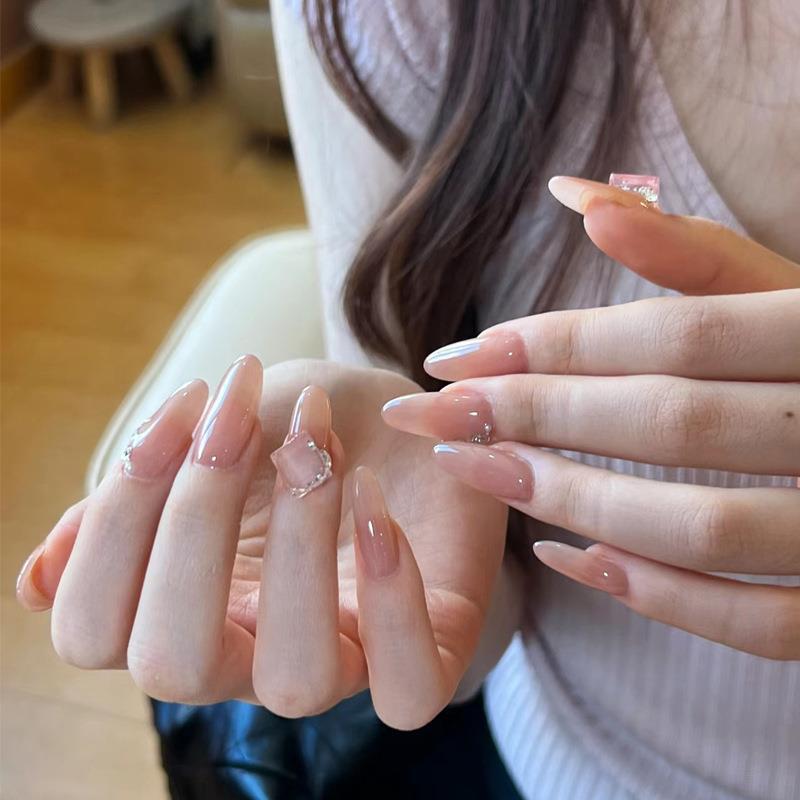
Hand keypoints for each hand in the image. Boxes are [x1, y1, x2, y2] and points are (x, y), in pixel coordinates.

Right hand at [16, 358, 505, 728]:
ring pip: (295, 681)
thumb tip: (36, 580)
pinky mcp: (431, 650)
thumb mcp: (221, 438)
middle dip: (195, 521)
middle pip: (174, 666)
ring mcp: (344, 659)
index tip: (187, 404)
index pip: (94, 628)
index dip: (116, 517)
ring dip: (297, 544)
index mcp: (183, 604)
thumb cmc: (308, 428)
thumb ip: (136, 502)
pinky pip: (407, 686)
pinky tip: (374, 501)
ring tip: (315, 447)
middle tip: (239, 416)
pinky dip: (392, 592)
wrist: (407, 421)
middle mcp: (252, 651)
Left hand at [382, 176, 799, 660]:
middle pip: (673, 421)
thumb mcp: (782, 289)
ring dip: (575, 501)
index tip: (454, 356)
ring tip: (479, 471)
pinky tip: (565, 558)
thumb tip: (572, 194)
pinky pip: (754, 623)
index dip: (555, 345)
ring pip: (703, 527)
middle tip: (434, 412)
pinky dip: (654, 596)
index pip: (676, 336)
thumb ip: (688, 249)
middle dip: (537, 415)